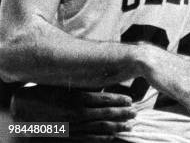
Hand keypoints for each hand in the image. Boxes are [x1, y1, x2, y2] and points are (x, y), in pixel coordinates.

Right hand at [11, 85, 134, 140]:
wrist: (25, 106)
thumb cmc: (48, 90)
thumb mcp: (68, 83)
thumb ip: (87, 85)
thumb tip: (108, 81)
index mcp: (77, 98)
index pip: (105, 100)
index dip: (120, 101)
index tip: (131, 100)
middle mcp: (77, 113)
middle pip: (106, 115)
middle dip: (123, 115)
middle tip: (135, 114)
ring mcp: (73, 126)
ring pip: (100, 128)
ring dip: (117, 127)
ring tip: (129, 126)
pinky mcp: (68, 135)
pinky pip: (88, 139)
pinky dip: (102, 138)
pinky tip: (112, 136)